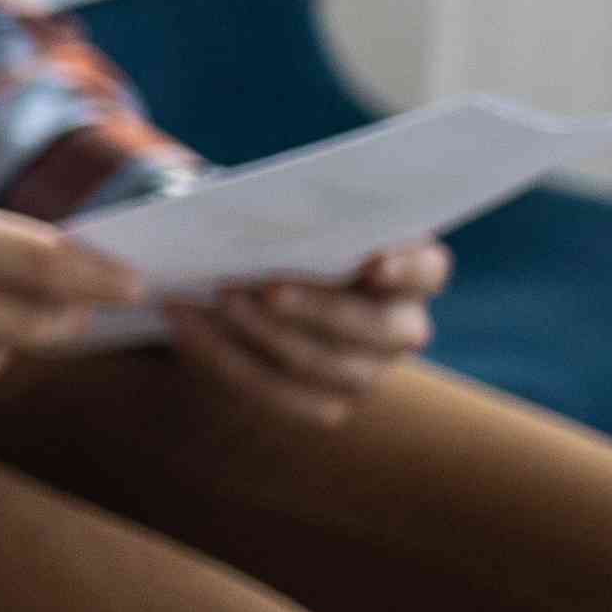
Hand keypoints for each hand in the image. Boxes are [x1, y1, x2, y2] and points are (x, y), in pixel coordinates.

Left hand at [173, 241, 444, 426]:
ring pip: (319, 364)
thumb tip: (265, 209)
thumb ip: (305, 214)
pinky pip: (276, 392)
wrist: (258, 277)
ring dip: (260, 333)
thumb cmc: (294, 232)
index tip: (373, 263)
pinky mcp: (326, 403)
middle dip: (314, 306)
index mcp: (417, 272)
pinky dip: (225, 357)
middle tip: (263, 287)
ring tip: (214, 299)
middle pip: (372, 327)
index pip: (426, 270)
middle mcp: (403, 327)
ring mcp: (368, 371)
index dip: (404, 269)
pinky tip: (186, 325)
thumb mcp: (306, 214)